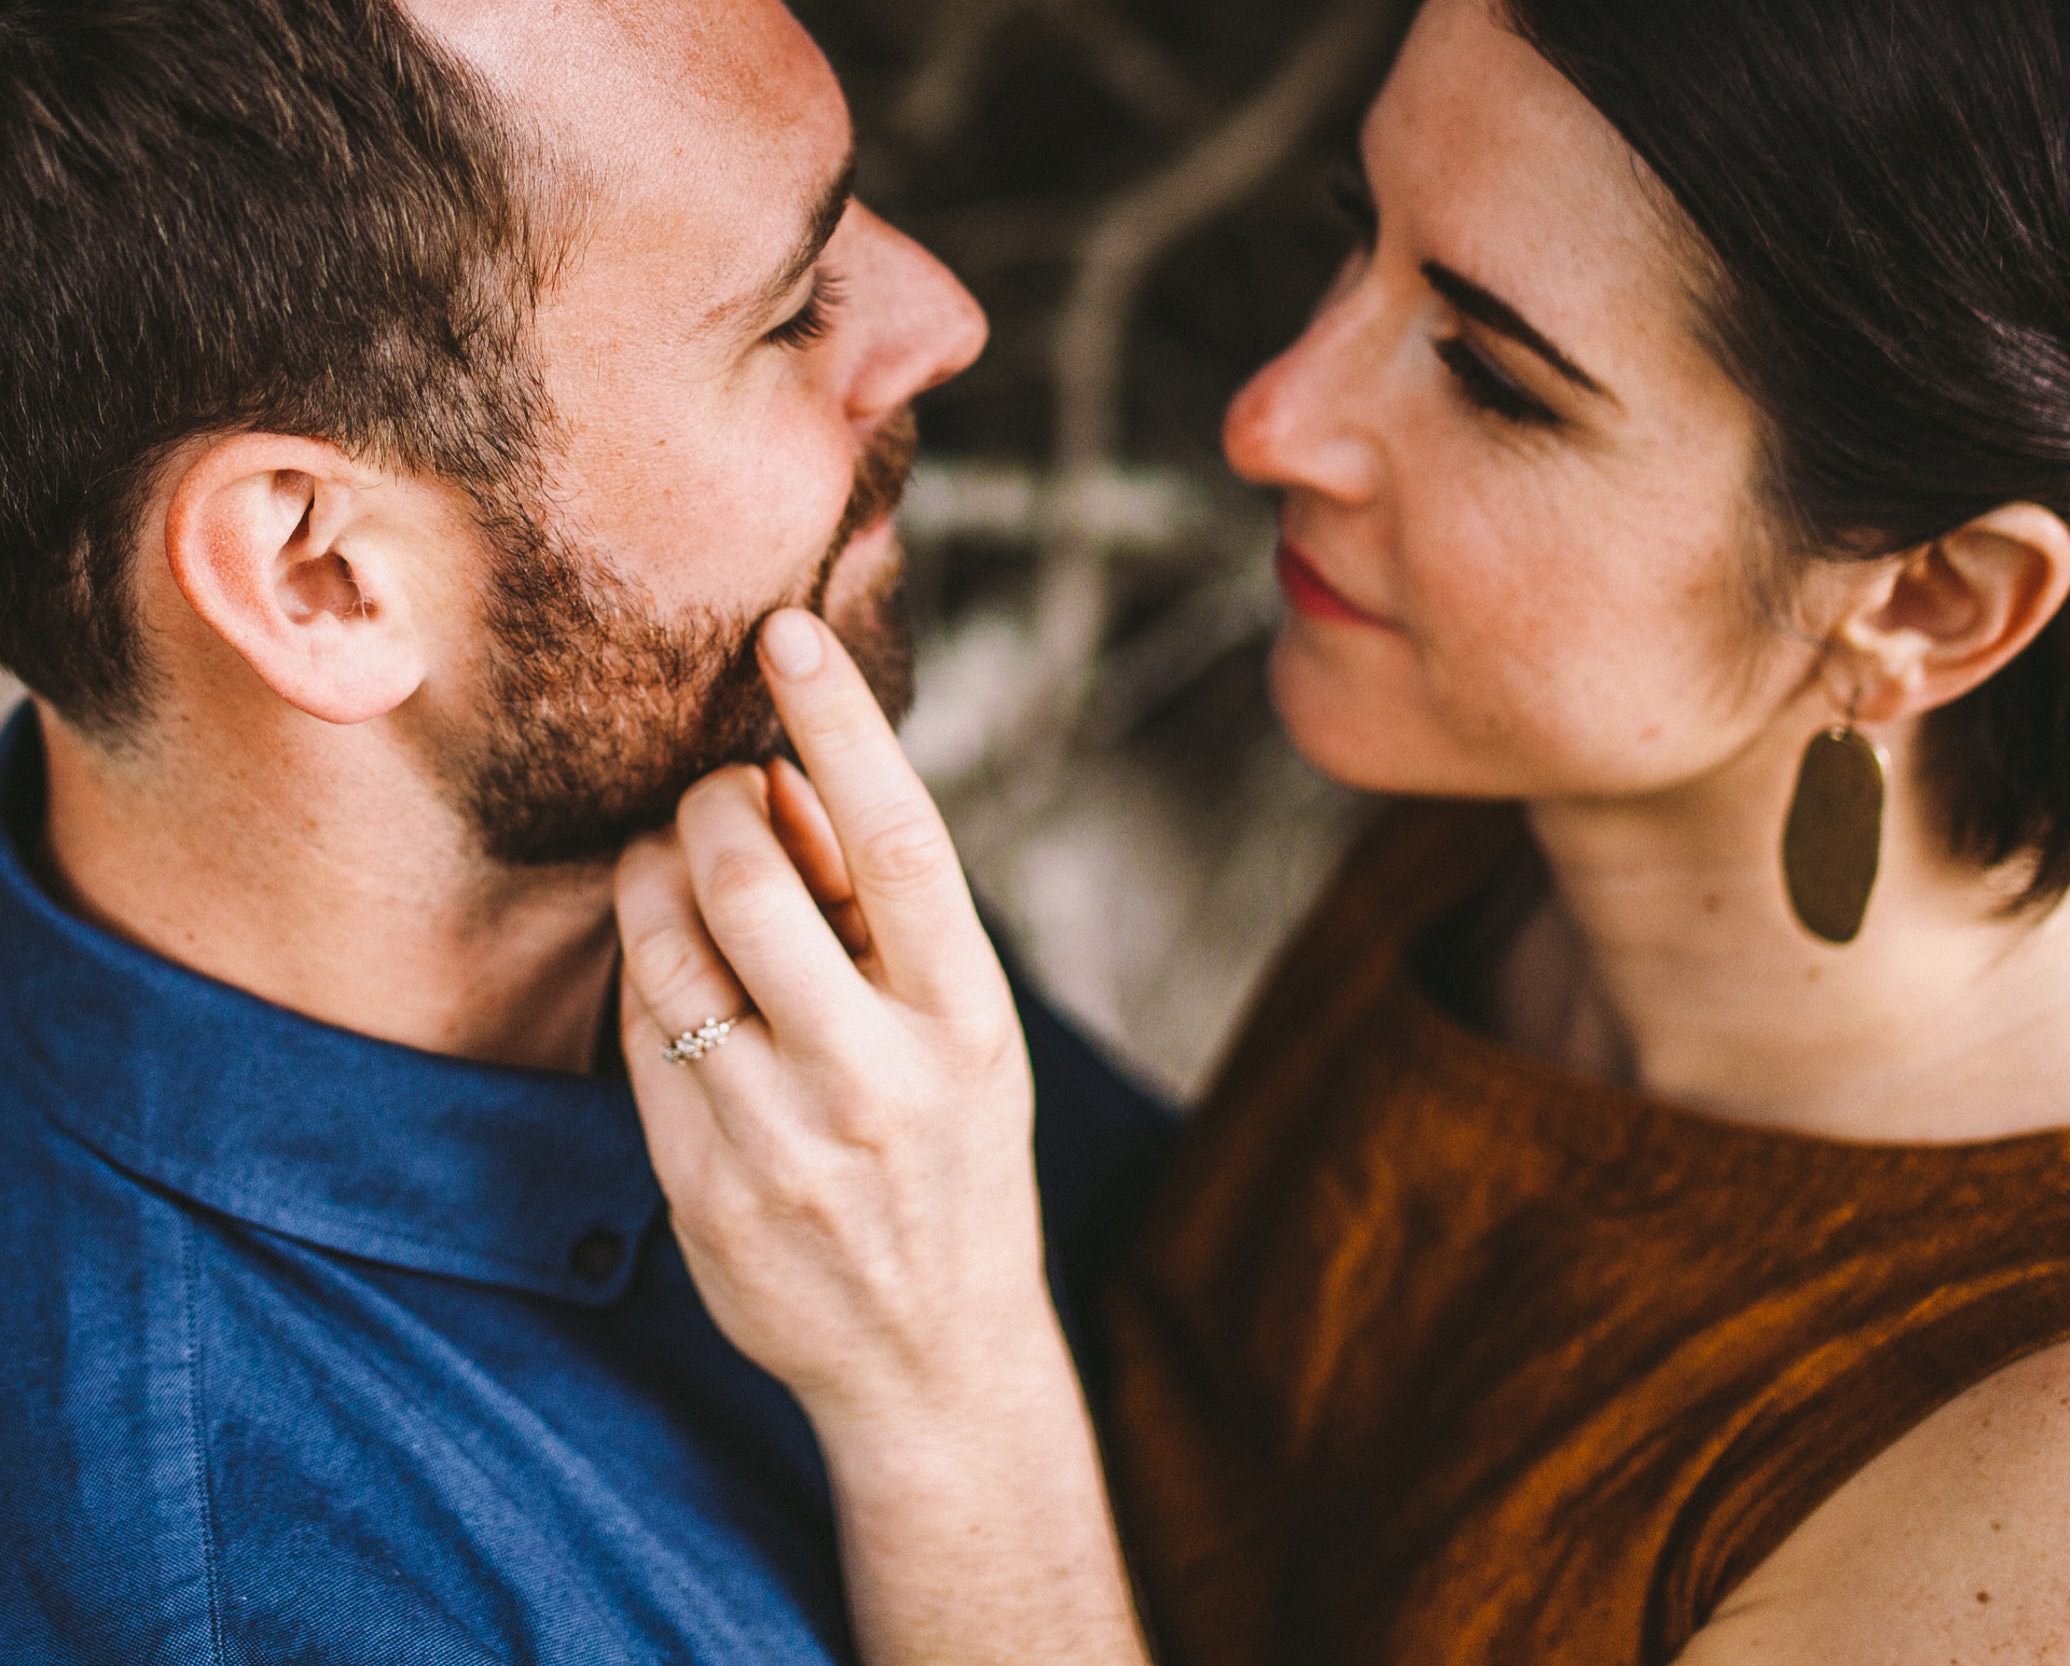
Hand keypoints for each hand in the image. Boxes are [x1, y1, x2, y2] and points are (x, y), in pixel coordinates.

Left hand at [614, 609, 1054, 1432]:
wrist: (933, 1353)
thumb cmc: (952, 1152)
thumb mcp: (965, 1032)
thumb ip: (889, 916)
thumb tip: (793, 777)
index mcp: (968, 1019)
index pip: (902, 840)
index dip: (841, 725)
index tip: (786, 632)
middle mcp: (879, 1077)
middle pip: (750, 875)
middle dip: (707, 804)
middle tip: (711, 794)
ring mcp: (782, 1139)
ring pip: (668, 945)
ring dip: (652, 871)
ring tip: (675, 867)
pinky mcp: (702, 1187)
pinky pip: (638, 1031)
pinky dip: (647, 971)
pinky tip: (677, 972)